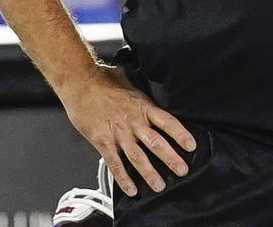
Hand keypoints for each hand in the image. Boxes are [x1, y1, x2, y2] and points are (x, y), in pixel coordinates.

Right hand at [59, 65, 196, 196]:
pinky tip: (131, 189)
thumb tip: (156, 95)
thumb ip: (143, 98)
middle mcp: (133, 121)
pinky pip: (114, 163)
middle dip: (171, 158)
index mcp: (143, 107)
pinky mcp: (102, 141)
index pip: (168, 122)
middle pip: (156, 143)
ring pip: (137, 157)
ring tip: (160, 186)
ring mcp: (118, 133)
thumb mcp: (131, 85)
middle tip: (182, 170)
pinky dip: (123, 178)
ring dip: (150, 173)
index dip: (181, 134)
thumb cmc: (105, 81)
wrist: (81, 84)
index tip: (191, 146)